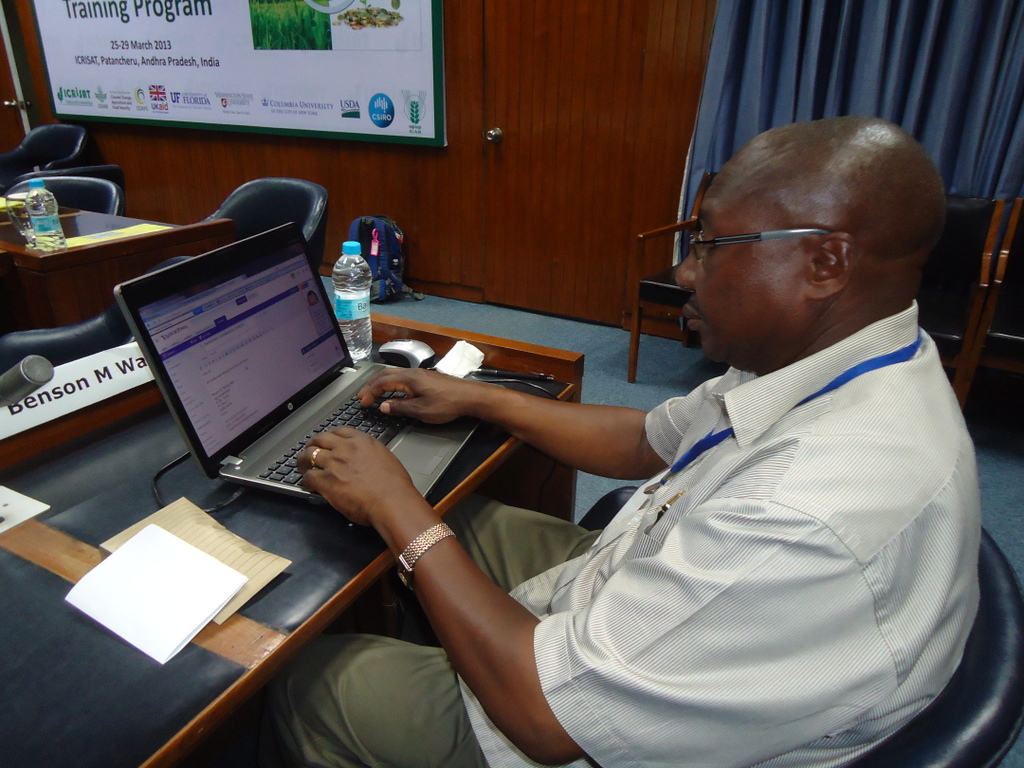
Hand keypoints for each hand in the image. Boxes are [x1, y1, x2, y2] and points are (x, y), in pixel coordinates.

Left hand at [298, 427, 421, 526]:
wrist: (391, 500)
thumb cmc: (395, 485)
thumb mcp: (385, 458)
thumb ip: (370, 455)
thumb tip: (364, 462)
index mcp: (362, 441)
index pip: (339, 431)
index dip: (329, 436)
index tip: (326, 441)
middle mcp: (345, 448)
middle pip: (319, 439)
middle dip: (312, 445)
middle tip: (309, 452)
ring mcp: (334, 463)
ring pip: (309, 456)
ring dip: (303, 461)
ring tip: (302, 467)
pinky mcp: (326, 481)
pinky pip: (308, 477)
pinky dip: (306, 481)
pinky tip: (309, 485)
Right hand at [358, 367, 488, 422]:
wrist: (470, 397)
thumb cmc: (448, 403)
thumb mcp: (421, 410)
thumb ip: (400, 408)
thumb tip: (383, 406)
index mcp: (408, 378)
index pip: (382, 382)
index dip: (369, 392)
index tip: (362, 402)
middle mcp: (412, 373)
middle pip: (385, 375)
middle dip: (371, 385)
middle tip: (362, 396)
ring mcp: (420, 374)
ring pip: (393, 375)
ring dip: (381, 383)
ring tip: (373, 393)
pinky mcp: (426, 378)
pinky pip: (402, 377)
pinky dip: (391, 383)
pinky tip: (392, 392)